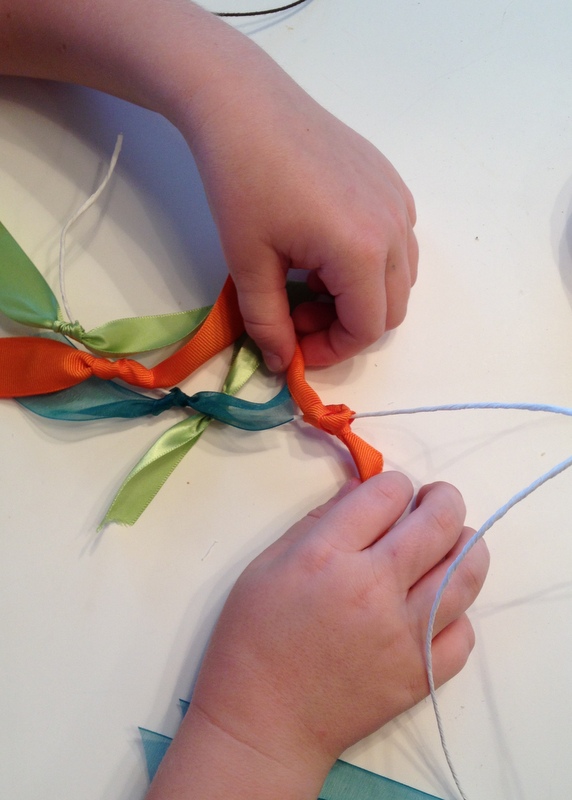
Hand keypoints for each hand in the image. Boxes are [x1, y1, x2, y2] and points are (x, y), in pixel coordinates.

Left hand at [180, 49, 417, 370]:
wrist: (246, 106)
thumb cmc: (241, 183)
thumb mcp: (248, 265)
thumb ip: (268, 325)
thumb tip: (282, 363)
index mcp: (362, 252)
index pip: (367, 329)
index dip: (332, 351)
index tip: (295, 347)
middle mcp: (394, 229)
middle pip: (391, 310)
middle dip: (346, 327)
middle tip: (297, 313)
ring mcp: (398, 202)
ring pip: (400, 278)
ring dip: (360, 297)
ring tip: (310, 282)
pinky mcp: (392, 183)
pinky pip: (399, 243)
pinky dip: (370, 264)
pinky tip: (326, 248)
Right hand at [185, 473, 487, 778]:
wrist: (262, 723)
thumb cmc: (253, 638)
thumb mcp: (266, 565)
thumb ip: (316, 521)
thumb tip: (361, 490)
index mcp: (328, 555)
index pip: (388, 494)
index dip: (394, 484)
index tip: (390, 494)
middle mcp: (374, 588)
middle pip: (439, 522)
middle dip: (443, 499)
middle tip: (435, 501)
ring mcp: (404, 634)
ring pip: (467, 571)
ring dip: (465, 545)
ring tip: (451, 543)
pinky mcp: (421, 674)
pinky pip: (464, 632)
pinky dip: (457, 611)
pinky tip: (436, 606)